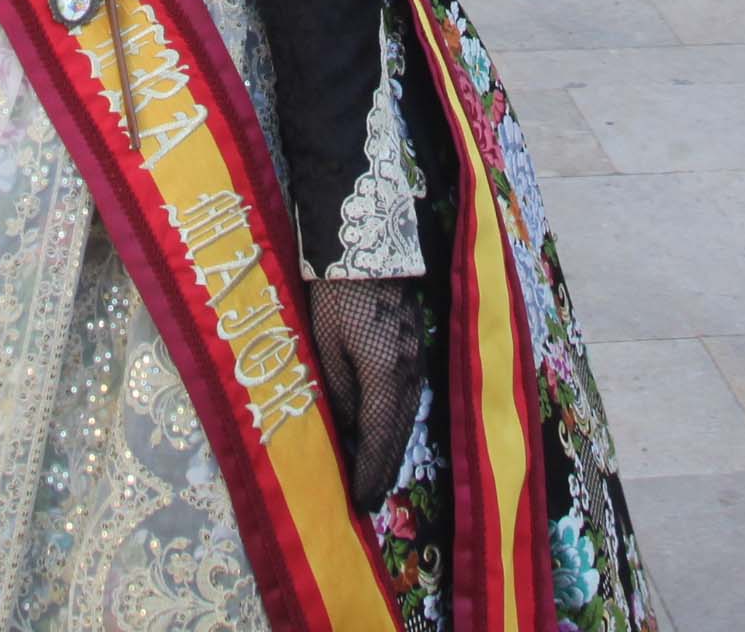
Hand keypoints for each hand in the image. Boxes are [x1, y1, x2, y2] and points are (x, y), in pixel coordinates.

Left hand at [306, 276, 428, 511]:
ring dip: (394, 446)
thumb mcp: (327, 343)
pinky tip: (390, 430)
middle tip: (371, 499)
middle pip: (398, 431)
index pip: (379, 437)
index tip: (362, 501)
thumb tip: (345, 431)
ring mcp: (417, 356)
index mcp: (384, 373)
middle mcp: (409, 370)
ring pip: (407, 415)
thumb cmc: (337, 292)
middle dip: (384, 467)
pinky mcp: (417, 344)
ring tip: (379, 473)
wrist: (368, 244)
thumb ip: (338, 389)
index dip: (371, 471)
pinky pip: (410, 395)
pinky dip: (399, 421)